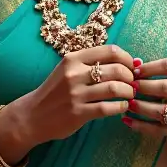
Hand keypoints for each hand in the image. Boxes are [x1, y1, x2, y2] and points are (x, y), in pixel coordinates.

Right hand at [1, 45, 136, 152]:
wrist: (32, 115)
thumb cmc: (55, 91)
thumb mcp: (68, 70)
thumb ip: (93, 64)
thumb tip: (131, 62)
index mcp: (73, 58)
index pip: (110, 51)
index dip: (127, 58)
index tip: (132, 67)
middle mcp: (74, 74)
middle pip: (116, 69)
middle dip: (131, 77)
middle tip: (134, 83)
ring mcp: (76, 94)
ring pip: (115, 88)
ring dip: (129, 92)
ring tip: (130, 95)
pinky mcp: (78, 113)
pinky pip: (108, 108)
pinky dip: (121, 106)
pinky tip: (122, 107)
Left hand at [121, 58, 166, 146]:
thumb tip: (137, 65)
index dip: (148, 68)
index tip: (134, 71)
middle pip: (165, 88)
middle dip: (142, 87)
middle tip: (127, 87)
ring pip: (163, 111)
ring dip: (141, 108)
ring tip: (128, 104)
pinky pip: (164, 129)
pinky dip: (144, 127)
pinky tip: (130, 122)